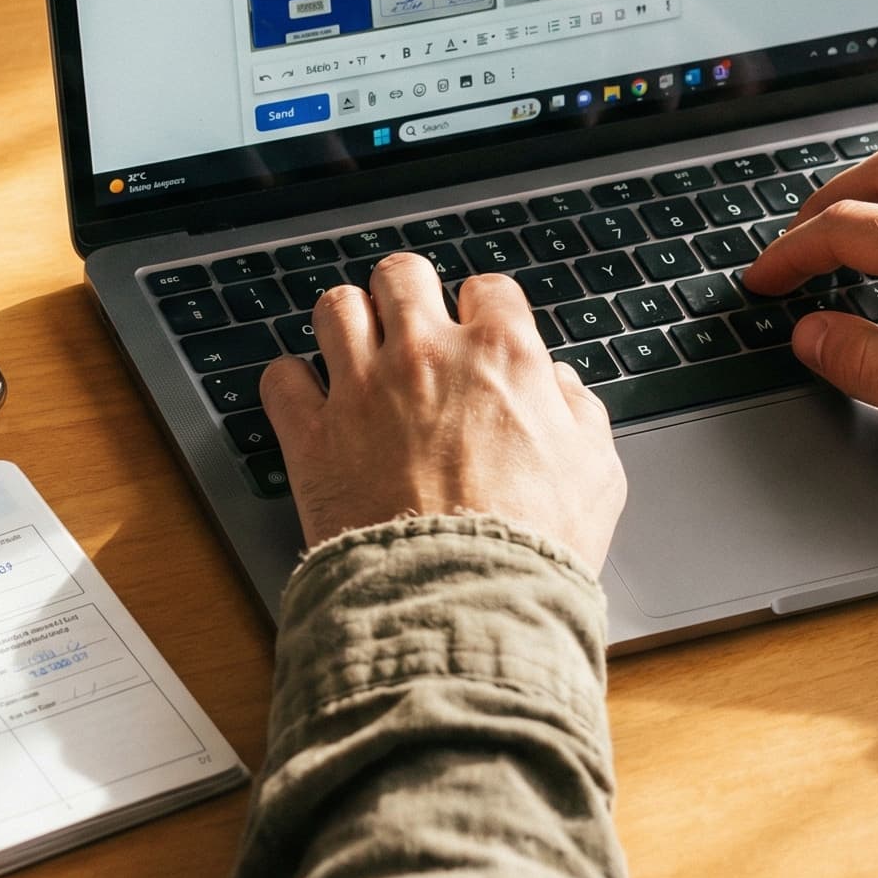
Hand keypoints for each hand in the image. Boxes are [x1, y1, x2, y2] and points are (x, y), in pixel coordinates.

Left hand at [259, 253, 629, 569]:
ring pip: (336, 308)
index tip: (476, 332)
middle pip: (402, 276)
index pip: (487, 288)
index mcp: (502, 356)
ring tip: (355, 349)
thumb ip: (578, 413)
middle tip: (409, 325)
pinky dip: (291, 382)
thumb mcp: (596, 474)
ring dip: (347, 323)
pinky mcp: (312, 435)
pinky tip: (308, 398)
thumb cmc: (535, 546)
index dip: (483, 309)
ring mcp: (363, 390)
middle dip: (406, 294)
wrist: (463, 601)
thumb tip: (557, 383)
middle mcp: (426, 357)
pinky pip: (281, 377)